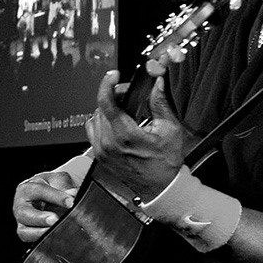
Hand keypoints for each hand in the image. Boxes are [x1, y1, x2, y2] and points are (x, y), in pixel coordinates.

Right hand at [12, 169, 80, 243]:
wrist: (50, 196)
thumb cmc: (53, 187)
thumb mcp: (60, 181)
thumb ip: (67, 188)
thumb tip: (76, 195)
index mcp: (27, 188)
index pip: (39, 191)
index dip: (56, 197)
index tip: (71, 202)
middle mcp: (20, 206)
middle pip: (24, 213)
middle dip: (40, 218)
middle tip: (55, 220)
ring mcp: (22, 222)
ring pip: (23, 231)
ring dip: (40, 233)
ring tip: (56, 232)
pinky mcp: (27, 234)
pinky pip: (31, 241)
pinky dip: (43, 241)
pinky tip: (57, 240)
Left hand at [86, 66, 195, 201]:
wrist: (160, 187)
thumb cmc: (166, 161)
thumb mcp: (170, 130)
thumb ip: (160, 103)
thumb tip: (157, 82)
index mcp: (125, 136)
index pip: (106, 103)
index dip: (107, 84)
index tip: (114, 75)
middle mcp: (109, 143)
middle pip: (101, 107)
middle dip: (114, 96)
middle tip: (129, 95)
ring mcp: (101, 151)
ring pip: (95, 117)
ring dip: (107, 109)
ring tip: (124, 111)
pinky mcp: (99, 156)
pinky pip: (92, 130)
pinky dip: (101, 122)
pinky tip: (115, 123)